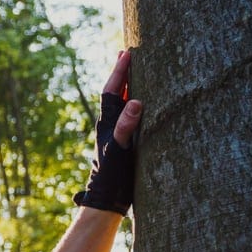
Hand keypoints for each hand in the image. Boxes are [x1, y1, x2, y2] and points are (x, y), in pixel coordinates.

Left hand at [73, 50, 143, 214]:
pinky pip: (130, 117)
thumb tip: (136, 101)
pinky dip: (136, 104)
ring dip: (129, 87)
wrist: (108, 198)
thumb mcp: (120, 149)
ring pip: (123, 104)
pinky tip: (144, 103)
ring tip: (137, 71)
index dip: (119, 72)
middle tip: (128, 53)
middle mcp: (110, 124)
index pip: (112, 90)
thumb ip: (126, 127)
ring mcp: (117, 133)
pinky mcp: (125, 142)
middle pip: (116, 92)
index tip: (127, 53)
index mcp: (107, 122)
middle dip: (122, 73)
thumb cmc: (113, 175)